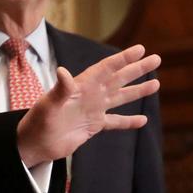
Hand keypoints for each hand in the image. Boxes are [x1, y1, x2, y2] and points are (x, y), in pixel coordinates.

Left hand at [15, 44, 160, 166]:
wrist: (35, 144)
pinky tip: (143, 120)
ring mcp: (93, 110)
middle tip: (157, 59)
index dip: (123, 58)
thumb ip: (60, 89)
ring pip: (120, 97)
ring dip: (138, 91)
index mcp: (81, 86)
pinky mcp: (93, 126)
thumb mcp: (48, 104)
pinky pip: (116, 122)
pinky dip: (129, 121)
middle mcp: (90, 95)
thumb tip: (63, 71)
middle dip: (137, 69)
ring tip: (156, 84)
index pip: (106, 68)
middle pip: (118, 78)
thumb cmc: (38, 122)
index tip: (140, 49)